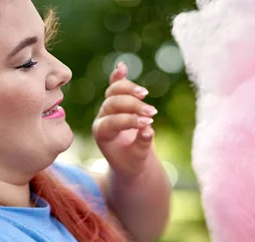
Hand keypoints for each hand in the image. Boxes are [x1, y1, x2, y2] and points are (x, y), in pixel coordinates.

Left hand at [92, 61, 157, 179]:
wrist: (130, 160)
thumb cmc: (132, 161)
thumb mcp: (138, 158)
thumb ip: (142, 144)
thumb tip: (148, 129)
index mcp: (101, 133)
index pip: (113, 121)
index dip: (130, 120)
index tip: (149, 122)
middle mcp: (101, 117)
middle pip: (113, 103)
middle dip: (133, 106)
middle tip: (153, 113)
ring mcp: (107, 108)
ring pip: (113, 91)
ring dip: (130, 90)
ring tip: (145, 94)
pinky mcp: (116, 101)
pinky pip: (116, 86)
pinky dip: (119, 76)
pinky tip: (122, 66)